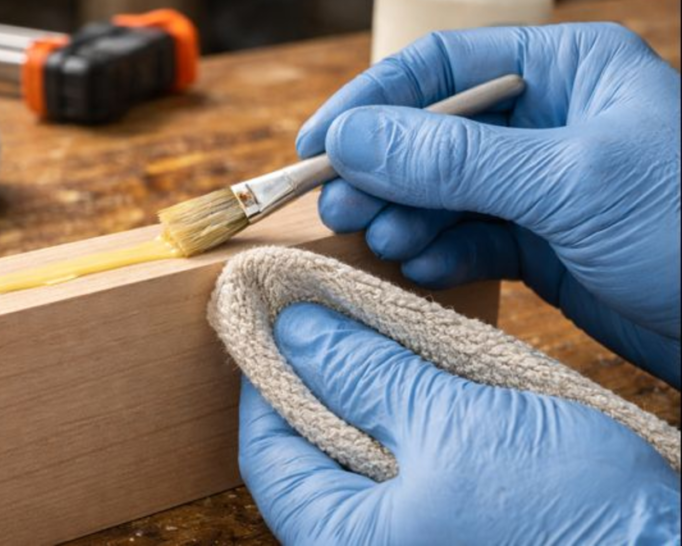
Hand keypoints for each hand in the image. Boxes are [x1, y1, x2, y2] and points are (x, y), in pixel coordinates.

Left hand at [240, 302, 681, 544]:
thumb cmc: (567, 517)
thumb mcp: (452, 425)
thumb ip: (365, 376)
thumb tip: (296, 332)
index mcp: (340, 541)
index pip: (267, 451)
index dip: (268, 376)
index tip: (278, 317)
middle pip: (310, 450)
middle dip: (321, 376)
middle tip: (330, 312)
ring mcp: (410, 540)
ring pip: (360, 453)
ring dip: (368, 390)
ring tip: (377, 331)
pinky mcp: (451, 527)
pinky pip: (406, 466)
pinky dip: (406, 416)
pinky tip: (421, 375)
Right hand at [296, 24, 680, 387]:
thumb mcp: (569, 181)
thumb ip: (454, 160)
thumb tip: (350, 139)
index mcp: (565, 69)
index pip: (440, 66)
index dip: (370, 102)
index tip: (317, 145)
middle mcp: (546, 120)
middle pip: (431, 133)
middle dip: (382, 171)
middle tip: (339, 208)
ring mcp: (540, 185)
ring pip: (442, 191)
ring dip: (404, 216)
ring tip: (381, 241)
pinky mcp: (541, 244)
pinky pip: (467, 238)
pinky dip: (437, 253)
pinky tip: (418, 268)